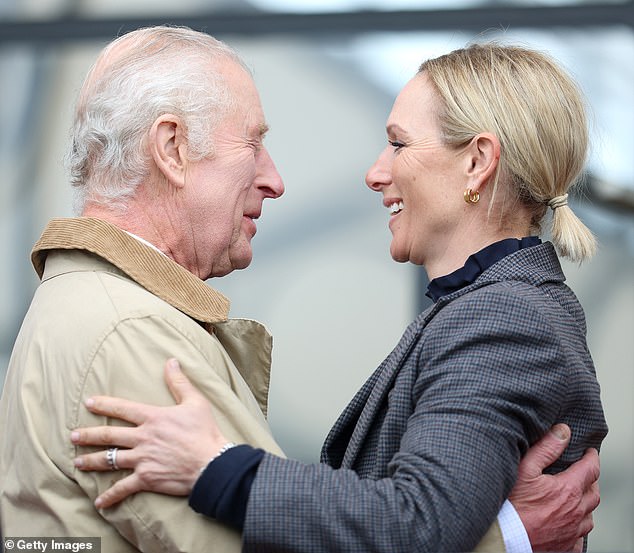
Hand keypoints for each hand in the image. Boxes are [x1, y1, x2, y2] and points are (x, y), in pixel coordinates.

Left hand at [71, 358, 226, 507]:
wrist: (212, 463)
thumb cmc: (205, 431)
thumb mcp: (195, 402)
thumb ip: (179, 382)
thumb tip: (172, 361)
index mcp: (153, 418)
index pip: (122, 409)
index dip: (104, 404)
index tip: (88, 403)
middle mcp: (143, 437)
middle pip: (109, 436)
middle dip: (88, 436)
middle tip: (73, 436)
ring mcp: (142, 459)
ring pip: (110, 460)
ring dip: (91, 461)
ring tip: (77, 463)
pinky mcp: (146, 478)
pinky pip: (123, 488)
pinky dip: (110, 496)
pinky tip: (99, 502)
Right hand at [510, 424, 599, 552]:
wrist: (505, 537)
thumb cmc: (511, 504)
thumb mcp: (525, 468)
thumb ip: (545, 449)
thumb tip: (562, 432)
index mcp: (568, 490)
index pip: (590, 469)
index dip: (591, 458)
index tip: (590, 452)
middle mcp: (575, 512)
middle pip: (594, 493)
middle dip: (591, 480)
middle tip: (584, 472)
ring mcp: (571, 532)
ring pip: (589, 516)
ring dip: (586, 504)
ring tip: (577, 497)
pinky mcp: (564, 546)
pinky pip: (579, 539)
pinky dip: (577, 528)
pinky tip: (569, 523)